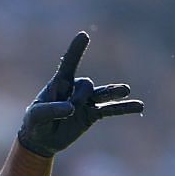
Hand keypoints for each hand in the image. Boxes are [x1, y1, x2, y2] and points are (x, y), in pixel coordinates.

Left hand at [17, 32, 142, 157]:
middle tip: (71, 109)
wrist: (41, 140)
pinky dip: (123, 108)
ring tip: (125, 90)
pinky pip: (110, 110)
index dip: (76, 51)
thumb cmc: (35, 123)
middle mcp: (75, 89)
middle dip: (80, 97)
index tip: (84, 35)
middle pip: (86, 85)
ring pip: (102, 94)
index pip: (69, 64)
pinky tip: (139, 106)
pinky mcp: (92, 115)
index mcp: (59, 83)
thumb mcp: (35, 116)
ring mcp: (86, 102)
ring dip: (113, 92)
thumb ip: (50, 110)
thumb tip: (73, 109)